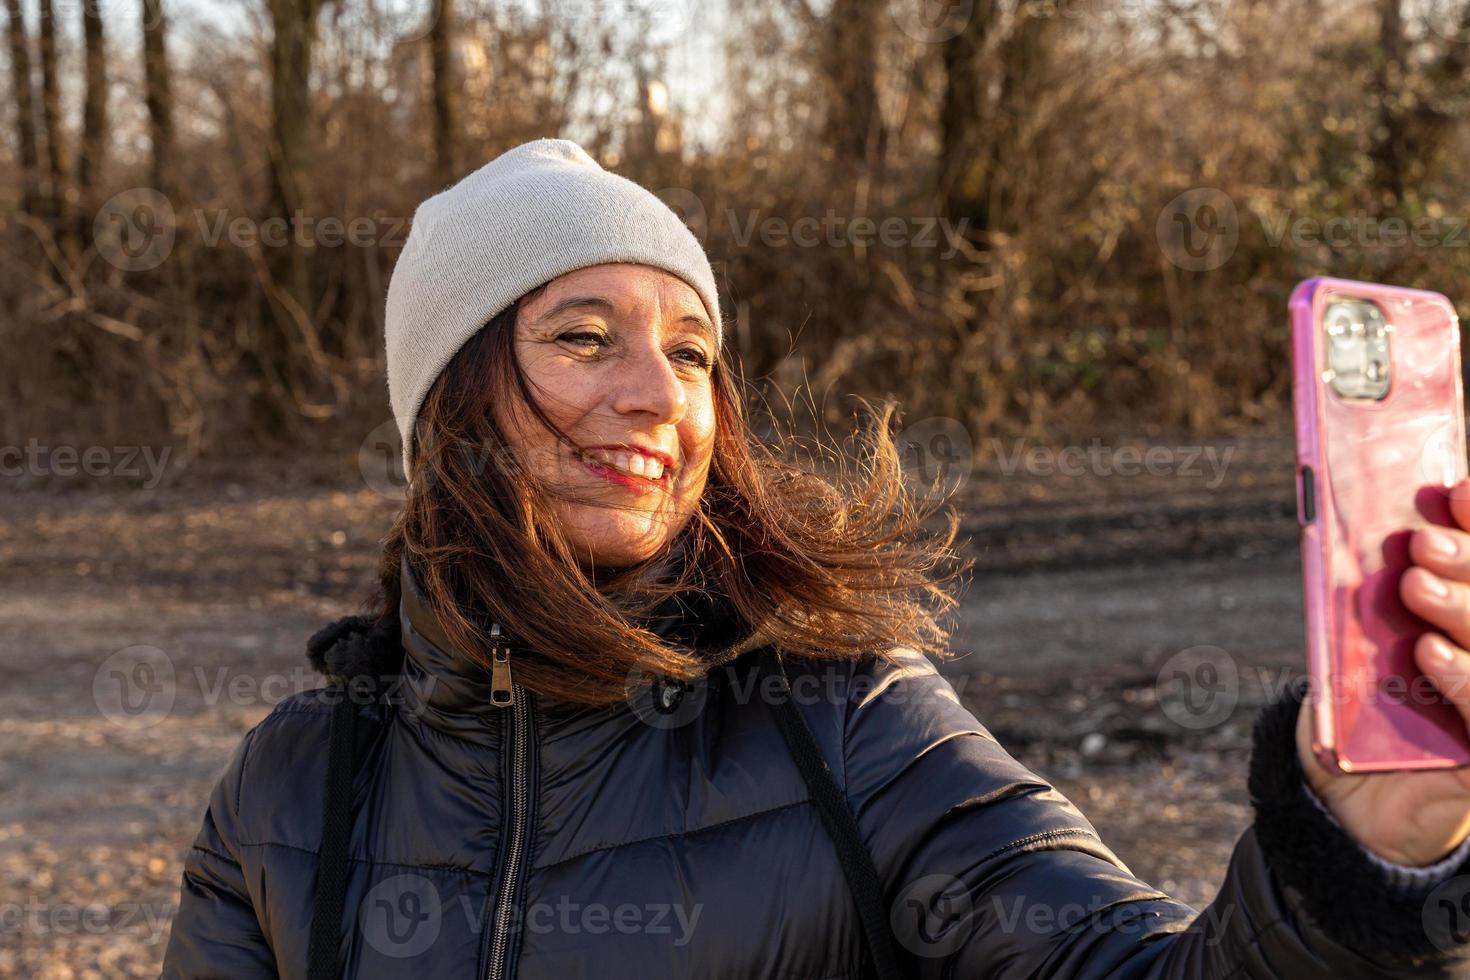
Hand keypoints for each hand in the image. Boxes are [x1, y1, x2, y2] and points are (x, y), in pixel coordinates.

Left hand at [1296, 478, 1469, 867]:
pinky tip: (1427, 652)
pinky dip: (1463, 678)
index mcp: (1465, 622)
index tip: (1454, 489)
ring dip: (1464, 608)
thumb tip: (1362, 536)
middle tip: (1422, 542)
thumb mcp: (1351, 649)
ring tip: (1413, 584)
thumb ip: (1363, 608)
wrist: (1345, 801)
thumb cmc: (1355, 711)